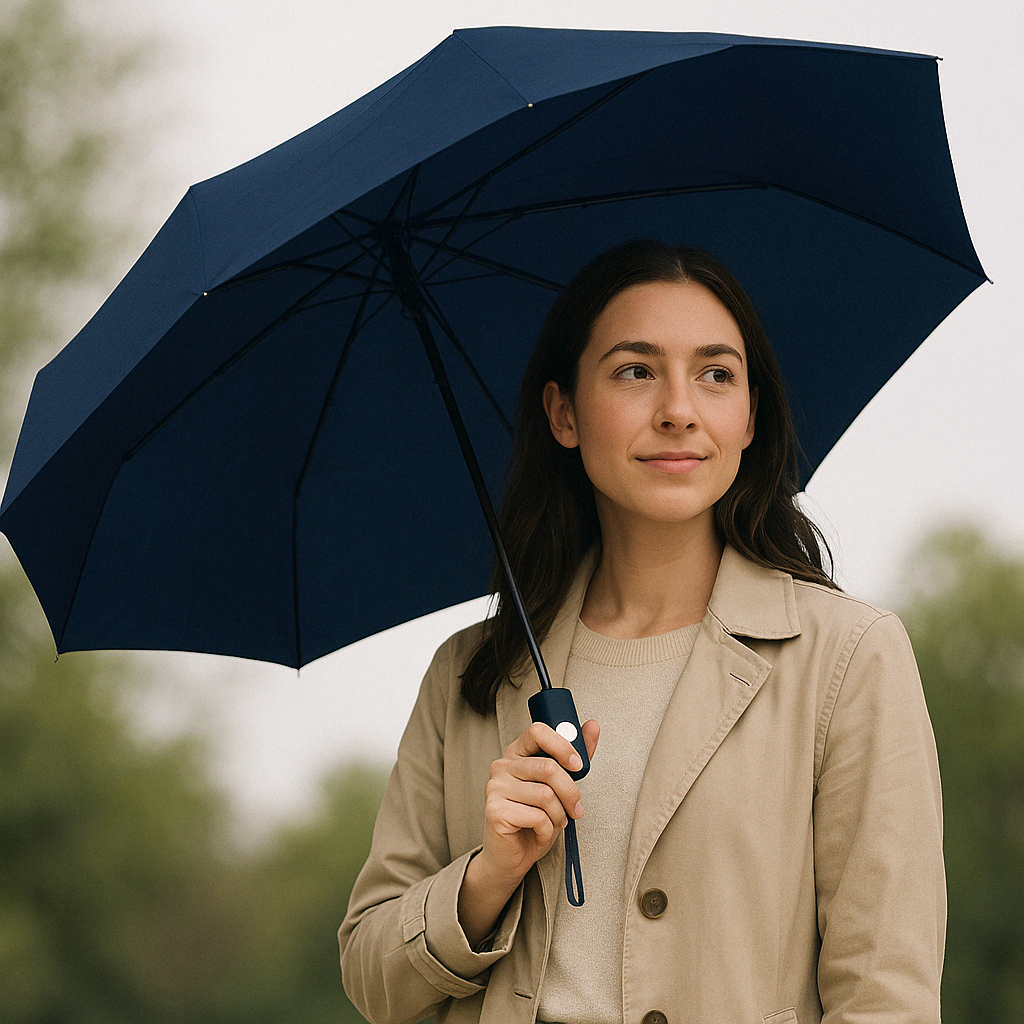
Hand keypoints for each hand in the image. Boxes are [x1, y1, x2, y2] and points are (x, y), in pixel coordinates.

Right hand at [458, 718, 599, 945]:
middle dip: (571, 793)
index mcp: (516, 753)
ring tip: (554, 822)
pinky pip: (537, 816)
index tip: (578, 765)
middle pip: (548, 767)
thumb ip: (575, 756)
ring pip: (546, 795)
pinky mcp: (495, 811)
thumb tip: (593, 726)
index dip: (562, 746)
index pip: (538, 731)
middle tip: (576, 809)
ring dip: (559, 815)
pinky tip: (540, 832)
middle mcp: (502, 766)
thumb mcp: (560, 786)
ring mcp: (495, 787)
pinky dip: (547, 829)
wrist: (513, 856)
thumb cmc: (536, 818)